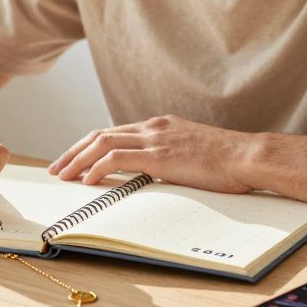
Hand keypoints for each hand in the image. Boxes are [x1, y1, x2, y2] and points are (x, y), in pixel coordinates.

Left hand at [48, 114, 251, 193]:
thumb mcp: (194, 155)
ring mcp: (155, 138)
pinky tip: (87, 181)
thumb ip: (172, 159)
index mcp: (161, 125)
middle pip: (100, 134)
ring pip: (102, 143)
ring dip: (78, 160)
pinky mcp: (159, 155)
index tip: (74, 160)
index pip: (115, 132)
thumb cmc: (230, 161)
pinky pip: (117, 159)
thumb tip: (158, 175)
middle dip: (74, 151)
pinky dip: (97, 168)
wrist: (249, 156)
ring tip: (63, 176)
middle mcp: (153, 127)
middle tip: (57, 168)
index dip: (89, 146)